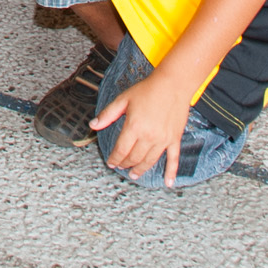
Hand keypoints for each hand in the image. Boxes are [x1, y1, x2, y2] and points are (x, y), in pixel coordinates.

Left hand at [92, 63, 198, 184]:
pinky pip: (173, 159)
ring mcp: (163, 140)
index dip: (114, 159)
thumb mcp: (124, 99)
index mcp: (134, 127)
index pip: (121, 150)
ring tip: (134, 174)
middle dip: (125, 164)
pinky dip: (171, 173)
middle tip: (121, 166)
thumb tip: (93, 125)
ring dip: (140, 169)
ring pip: (149, 161)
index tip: (111, 162)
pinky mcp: (174, 139)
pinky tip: (169, 183)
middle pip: (134, 158)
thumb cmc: (148, 89)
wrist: (173, 84)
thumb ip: (107, 114)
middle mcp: (148, 136)